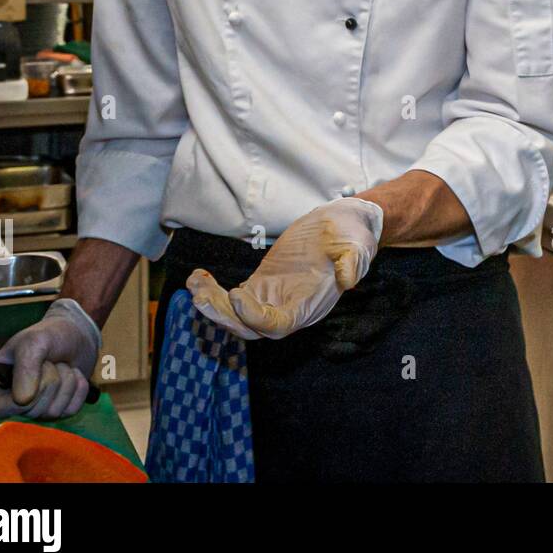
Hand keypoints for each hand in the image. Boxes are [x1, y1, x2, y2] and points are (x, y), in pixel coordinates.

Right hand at [0, 298, 101, 418]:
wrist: (76, 333)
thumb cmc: (48, 335)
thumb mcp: (33, 342)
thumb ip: (25, 367)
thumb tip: (23, 401)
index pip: (1, 409)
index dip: (23, 393)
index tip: (38, 367)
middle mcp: (13, 403)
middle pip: (33, 409)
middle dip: (50, 379)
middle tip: (50, 360)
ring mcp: (37, 409)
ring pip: (54, 412)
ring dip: (66, 381)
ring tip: (60, 365)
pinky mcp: (60, 410)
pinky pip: (72, 410)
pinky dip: (79, 388)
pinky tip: (74, 373)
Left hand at [187, 198, 382, 339]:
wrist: (344, 224)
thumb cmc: (352, 235)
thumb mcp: (357, 245)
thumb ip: (354, 262)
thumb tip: (348, 279)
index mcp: (310, 305)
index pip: (279, 325)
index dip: (256, 316)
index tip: (238, 294)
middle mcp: (289, 309)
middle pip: (251, 328)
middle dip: (223, 316)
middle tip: (200, 295)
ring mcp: (273, 299)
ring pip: (237, 317)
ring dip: (213, 304)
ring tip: (194, 283)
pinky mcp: (262, 285)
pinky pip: (233, 299)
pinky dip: (213, 292)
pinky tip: (198, 277)